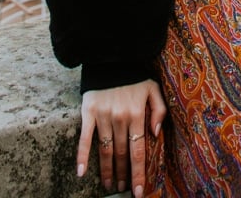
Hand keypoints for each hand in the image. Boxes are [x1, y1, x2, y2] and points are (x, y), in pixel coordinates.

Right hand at [77, 79, 166, 195]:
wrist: (112, 56)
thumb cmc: (135, 75)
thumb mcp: (153, 88)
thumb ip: (159, 111)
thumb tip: (156, 135)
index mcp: (137, 114)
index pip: (138, 152)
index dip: (138, 174)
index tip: (138, 193)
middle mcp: (120, 118)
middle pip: (121, 154)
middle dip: (123, 174)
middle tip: (124, 188)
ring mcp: (103, 116)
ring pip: (105, 150)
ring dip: (107, 171)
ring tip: (109, 184)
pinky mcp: (88, 112)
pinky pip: (84, 138)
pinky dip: (81, 156)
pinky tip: (81, 173)